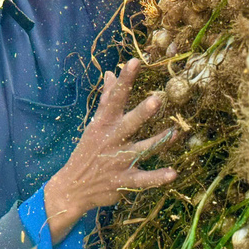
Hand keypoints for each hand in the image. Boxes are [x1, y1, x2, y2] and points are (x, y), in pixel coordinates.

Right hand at [44, 59, 176, 242]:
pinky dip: (157, 178)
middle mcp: (112, 139)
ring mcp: (118, 161)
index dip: (125, 80)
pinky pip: (143, 179)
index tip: (134, 62)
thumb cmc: (88, 150)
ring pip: (141, 149)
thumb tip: (110, 73)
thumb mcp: (95, 123)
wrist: (72, 187)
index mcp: (104, 123)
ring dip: (158, 142)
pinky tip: (172, 174)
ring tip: (175, 133)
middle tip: (157, 100)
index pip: (115, 97)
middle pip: (130, 123)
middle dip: (142, 112)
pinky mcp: (124, 181)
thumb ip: (106, 98)